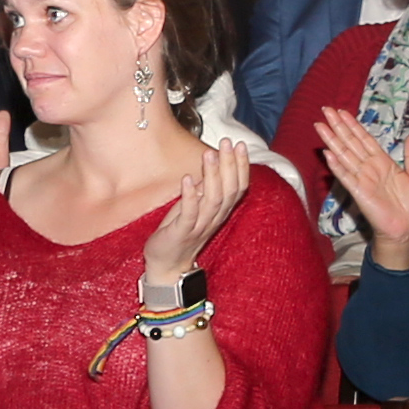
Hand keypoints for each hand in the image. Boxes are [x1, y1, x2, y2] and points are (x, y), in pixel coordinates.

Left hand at [139, 137, 250, 303]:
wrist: (167, 265)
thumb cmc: (179, 233)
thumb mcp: (195, 207)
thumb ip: (204, 189)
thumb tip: (212, 165)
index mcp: (219, 212)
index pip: (238, 187)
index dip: (241, 167)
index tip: (239, 145)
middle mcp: (214, 219)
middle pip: (229, 190)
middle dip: (230, 165)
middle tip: (227, 143)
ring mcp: (199, 226)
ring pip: (213, 200)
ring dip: (212, 175)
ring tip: (209, 154)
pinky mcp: (182, 232)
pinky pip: (190, 213)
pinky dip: (190, 195)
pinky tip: (188, 178)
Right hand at [309, 109, 408, 268]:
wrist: (407, 228)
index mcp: (382, 162)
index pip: (365, 139)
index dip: (353, 125)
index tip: (342, 112)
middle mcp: (369, 167)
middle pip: (350, 142)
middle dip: (338, 126)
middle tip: (325, 110)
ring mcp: (362, 179)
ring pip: (344, 155)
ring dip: (332, 140)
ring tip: (320, 126)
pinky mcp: (358, 192)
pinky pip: (346, 176)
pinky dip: (337, 165)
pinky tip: (327, 154)